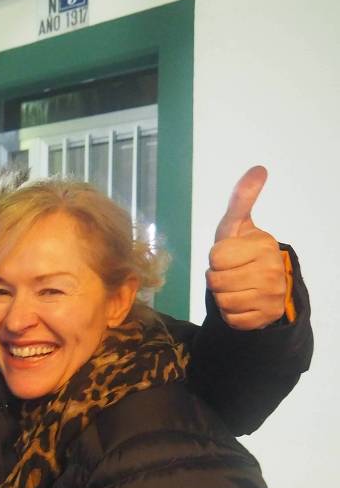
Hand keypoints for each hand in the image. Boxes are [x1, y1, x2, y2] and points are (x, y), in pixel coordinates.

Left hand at [207, 166, 288, 329]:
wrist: (265, 285)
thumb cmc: (242, 252)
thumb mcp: (238, 225)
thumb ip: (242, 199)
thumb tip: (258, 168)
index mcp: (263, 245)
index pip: (216, 256)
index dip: (216, 258)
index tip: (229, 256)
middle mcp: (272, 270)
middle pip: (215, 280)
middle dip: (216, 278)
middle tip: (230, 273)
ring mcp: (272, 295)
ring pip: (222, 300)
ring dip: (221, 296)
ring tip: (235, 287)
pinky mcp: (266, 317)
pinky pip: (231, 319)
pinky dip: (230, 313)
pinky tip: (241, 302)